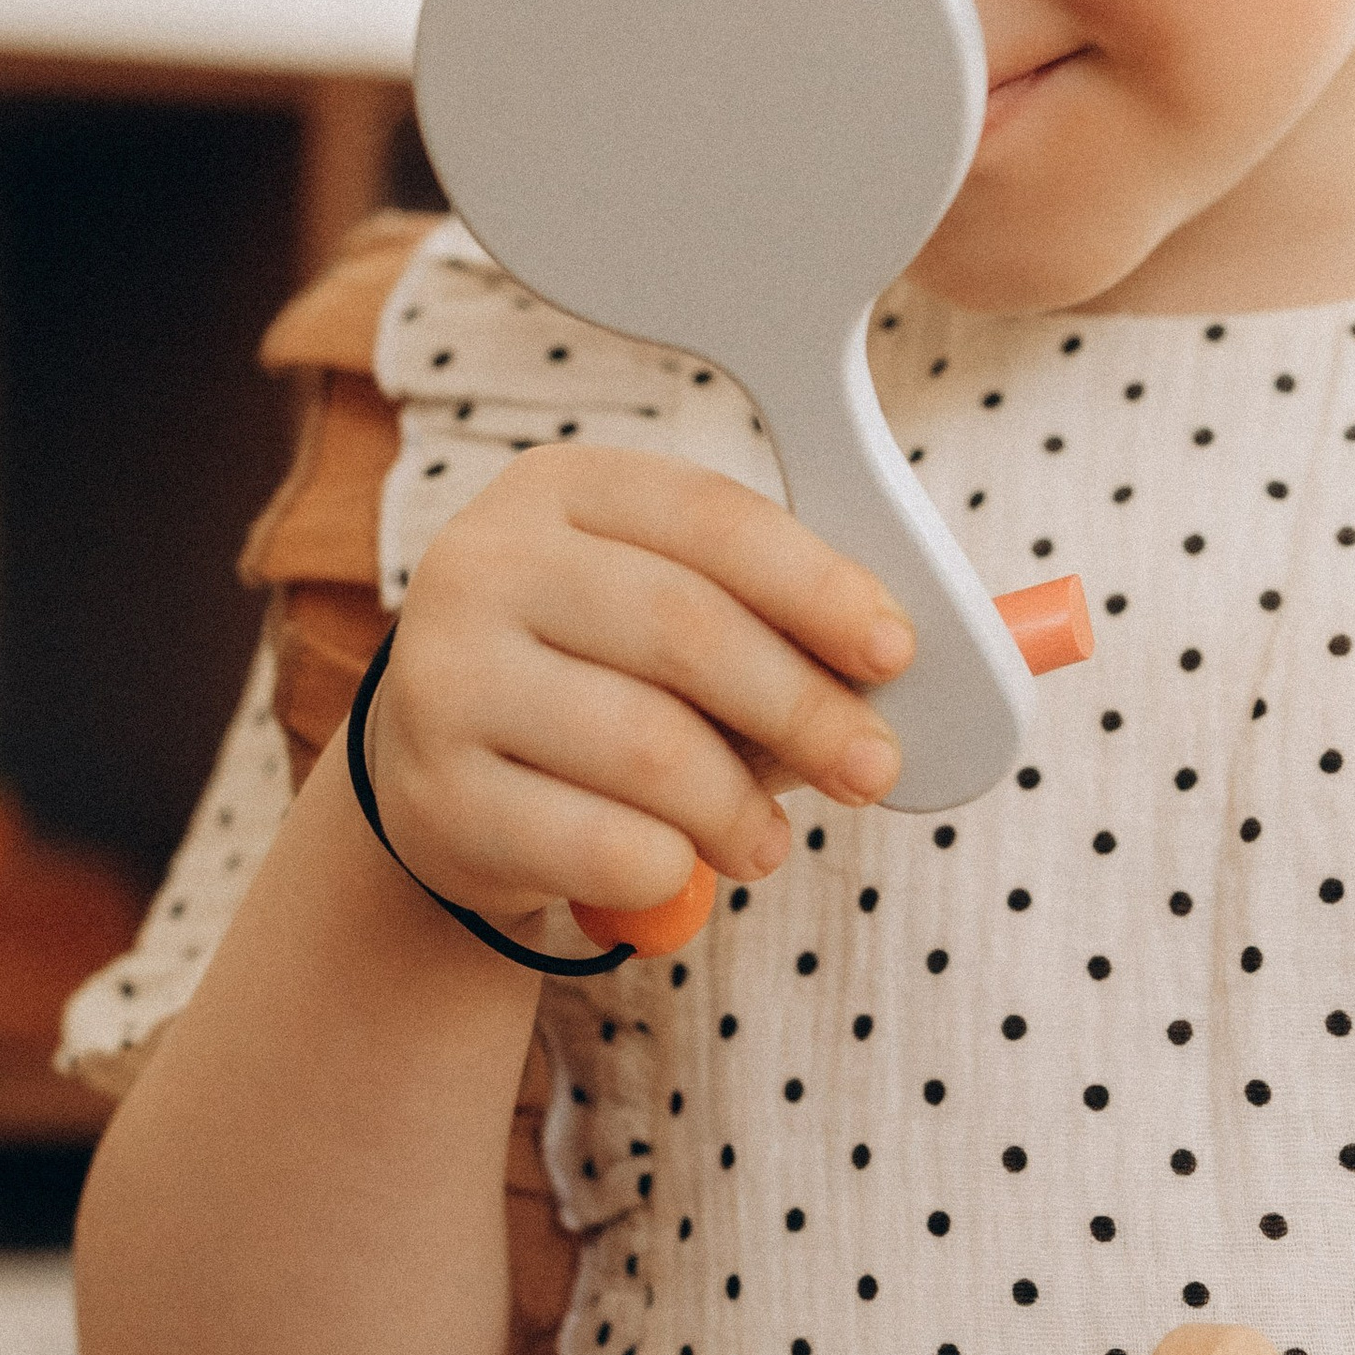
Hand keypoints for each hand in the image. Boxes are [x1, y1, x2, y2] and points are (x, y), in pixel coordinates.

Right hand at [365, 442, 914, 926]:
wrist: (439, 770)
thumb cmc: (599, 679)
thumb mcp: (671, 618)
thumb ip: (780, 623)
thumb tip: (922, 662)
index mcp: (562, 488)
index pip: (714, 520)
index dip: (820, 587)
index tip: (897, 653)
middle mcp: (485, 561)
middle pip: (685, 629)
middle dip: (804, 708)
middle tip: (873, 770)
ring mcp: (442, 674)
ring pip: (644, 744)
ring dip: (740, 806)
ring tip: (767, 841)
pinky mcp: (432, 791)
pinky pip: (594, 840)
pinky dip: (666, 865)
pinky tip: (680, 866)